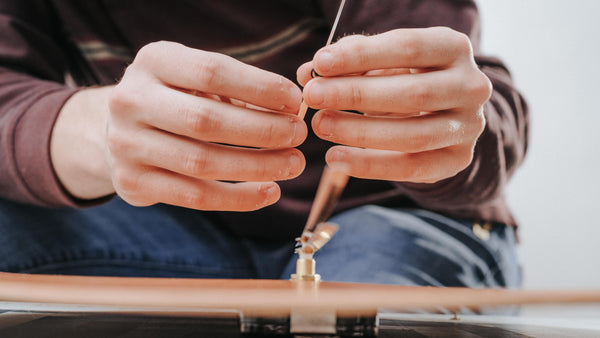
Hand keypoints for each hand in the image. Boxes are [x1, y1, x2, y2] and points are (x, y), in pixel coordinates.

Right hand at [104, 41, 305, 209]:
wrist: (119, 130)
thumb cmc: (176, 100)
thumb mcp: (197, 81)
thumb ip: (240, 91)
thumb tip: (292, 110)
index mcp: (153, 62)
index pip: (212, 72)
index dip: (260, 87)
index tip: (295, 102)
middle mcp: (131, 101)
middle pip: (206, 120)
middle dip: (263, 130)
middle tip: (299, 136)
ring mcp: (126, 145)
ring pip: (202, 163)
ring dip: (257, 166)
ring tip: (293, 164)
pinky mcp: (132, 183)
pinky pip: (195, 197)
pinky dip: (239, 198)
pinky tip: (269, 191)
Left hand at [298, 27, 490, 182]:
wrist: (443, 112)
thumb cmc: (404, 78)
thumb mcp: (382, 62)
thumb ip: (349, 63)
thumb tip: (308, 73)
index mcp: (453, 48)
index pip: (407, 47)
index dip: (361, 56)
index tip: (320, 64)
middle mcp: (471, 86)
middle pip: (412, 93)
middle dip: (356, 95)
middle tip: (314, 97)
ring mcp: (469, 125)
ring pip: (413, 135)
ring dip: (360, 132)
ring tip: (321, 126)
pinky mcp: (458, 159)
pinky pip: (412, 168)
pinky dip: (370, 165)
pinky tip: (336, 159)